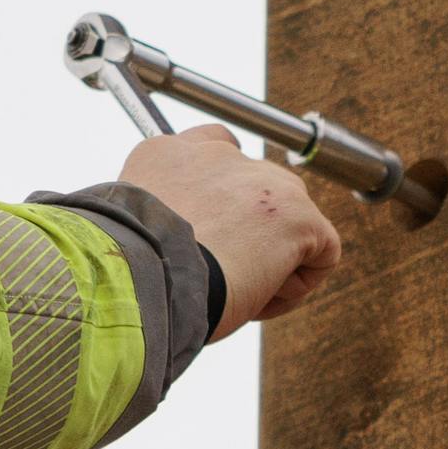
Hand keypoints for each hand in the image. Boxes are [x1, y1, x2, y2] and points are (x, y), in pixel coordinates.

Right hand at [125, 128, 342, 332]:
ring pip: (291, 224)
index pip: (215, 150)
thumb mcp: (129, 231)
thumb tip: (172, 241)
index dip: (224, 196)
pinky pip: (321, 254)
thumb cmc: (126, 275)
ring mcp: (264, 181)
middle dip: (251, 236)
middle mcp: (219, 156)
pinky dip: (297, 287)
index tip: (212, 233)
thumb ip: (156, 218)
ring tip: (233, 290)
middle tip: (218, 275)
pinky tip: (258, 298)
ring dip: (271, 263)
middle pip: (262, 191)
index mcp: (168, 155)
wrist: (141, 282)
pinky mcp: (299, 216)